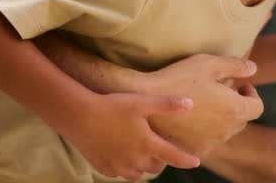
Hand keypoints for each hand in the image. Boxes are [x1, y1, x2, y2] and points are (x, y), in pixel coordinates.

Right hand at [59, 92, 197, 180]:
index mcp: (147, 145)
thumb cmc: (113, 107)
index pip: (174, 157)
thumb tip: (190, 104)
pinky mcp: (104, 169)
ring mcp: (119, 167)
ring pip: (138, 174)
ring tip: (142, 154)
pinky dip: (126, 167)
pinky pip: (120, 173)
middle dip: (161, 160)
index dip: (186, 160)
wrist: (80, 117)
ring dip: (144, 166)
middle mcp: (135, 160)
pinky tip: (123, 155)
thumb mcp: (142, 102)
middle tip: (160, 148)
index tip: (195, 162)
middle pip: (156, 167)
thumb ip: (167, 105)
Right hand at [137, 54, 264, 156]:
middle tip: (222, 91)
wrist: (146, 100)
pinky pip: (206, 140)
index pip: (257, 107)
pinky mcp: (191, 149)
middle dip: (236, 105)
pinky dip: (204, 130)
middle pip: (242, 120)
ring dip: (221, 118)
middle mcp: (225, 131)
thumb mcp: (209, 64)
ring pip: (224, 131)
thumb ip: (235, 66)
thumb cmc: (179, 78)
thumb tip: (253, 69)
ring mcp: (209, 143)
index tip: (239, 85)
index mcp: (234, 110)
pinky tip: (190, 117)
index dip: (252, 94)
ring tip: (204, 103)